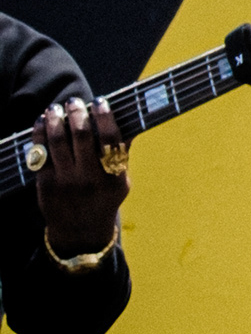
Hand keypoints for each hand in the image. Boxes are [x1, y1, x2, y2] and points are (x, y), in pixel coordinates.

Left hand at [30, 95, 127, 258]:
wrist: (80, 231)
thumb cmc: (103, 199)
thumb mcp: (120, 182)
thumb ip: (121, 154)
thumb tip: (128, 124)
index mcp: (114, 177)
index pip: (111, 139)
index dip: (104, 117)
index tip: (100, 102)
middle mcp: (90, 178)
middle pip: (82, 136)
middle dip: (77, 113)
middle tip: (75, 102)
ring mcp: (66, 181)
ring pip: (57, 140)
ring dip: (55, 119)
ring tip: (56, 109)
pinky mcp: (46, 183)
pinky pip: (40, 152)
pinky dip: (39, 133)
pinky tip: (42, 122)